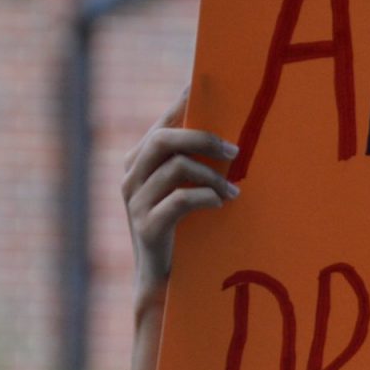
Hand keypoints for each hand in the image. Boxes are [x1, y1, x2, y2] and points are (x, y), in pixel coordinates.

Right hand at [123, 87, 238, 369]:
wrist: (166, 285)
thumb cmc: (188, 233)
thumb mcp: (192, 192)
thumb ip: (202, 165)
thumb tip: (238, 138)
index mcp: (141, 161)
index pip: (162, 122)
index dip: (182, 102)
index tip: (204, 84)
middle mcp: (131, 176)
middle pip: (165, 138)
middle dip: (203, 138)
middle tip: (237, 151)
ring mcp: (135, 201)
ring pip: (174, 167)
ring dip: (211, 175)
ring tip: (234, 190)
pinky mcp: (146, 227)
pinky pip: (178, 199)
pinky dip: (205, 196)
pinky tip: (222, 203)